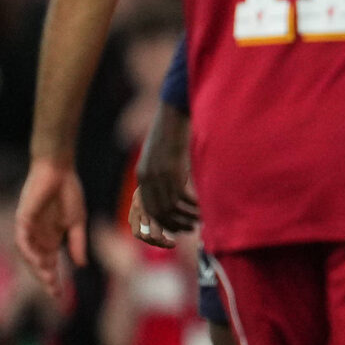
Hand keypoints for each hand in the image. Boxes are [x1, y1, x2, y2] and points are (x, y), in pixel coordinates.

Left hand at [15, 157, 85, 298]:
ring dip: (37, 267)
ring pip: (29, 254)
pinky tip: (38, 260)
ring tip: (48, 278)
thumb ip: (77, 243)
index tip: (60, 296)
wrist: (60, 171)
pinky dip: (29, 251)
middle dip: (46, 278)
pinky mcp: (23, 219)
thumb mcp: (77, 223)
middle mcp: (38, 236)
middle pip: (39, 263)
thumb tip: (81, 265)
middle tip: (54, 292)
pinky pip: (23, 240)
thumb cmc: (69, 193)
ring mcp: (29, 228)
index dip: (54, 279)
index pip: (50, 263)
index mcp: (51, 238)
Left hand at [133, 105, 197, 247]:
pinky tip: (202, 208)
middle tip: (190, 229)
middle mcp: (147, 178)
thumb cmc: (171, 132)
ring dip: (186, 217)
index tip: (176, 229)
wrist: (172, 115)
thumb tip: (174, 189)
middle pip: (158, 212)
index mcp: (142, 175)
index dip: (162, 223)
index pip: (148, 209)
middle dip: (174, 224)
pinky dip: (193, 206)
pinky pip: (181, 197)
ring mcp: (158, 175)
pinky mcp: (171, 171)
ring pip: (170, 208)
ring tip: (199, 221)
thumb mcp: (161, 155)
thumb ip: (163, 172)